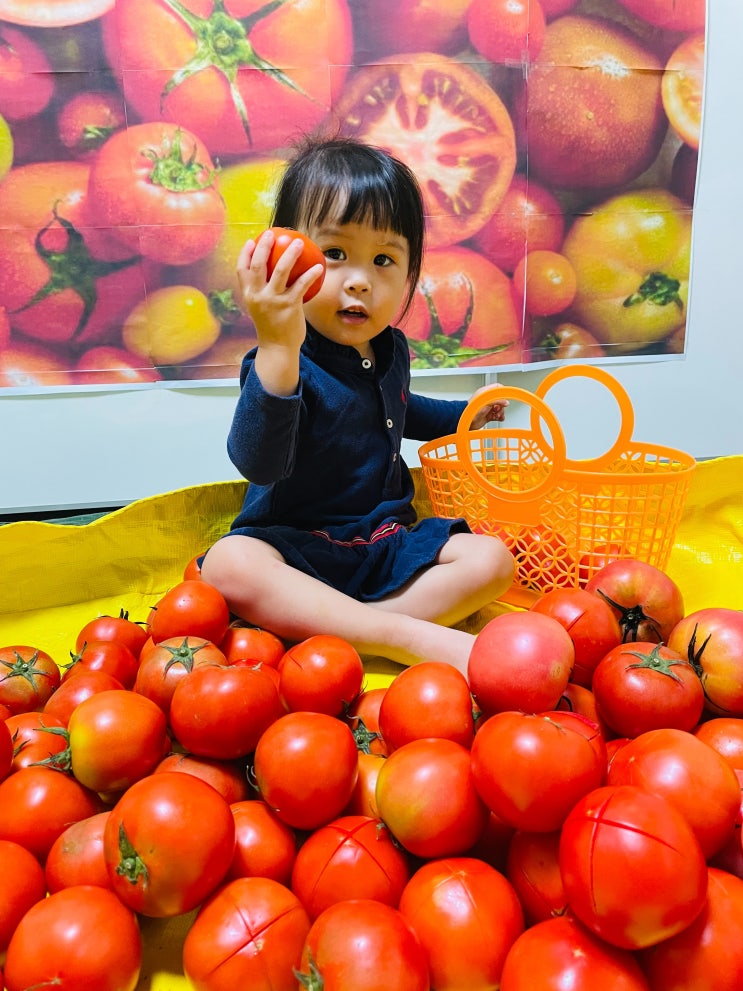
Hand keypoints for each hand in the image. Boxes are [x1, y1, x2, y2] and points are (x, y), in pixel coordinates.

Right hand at [236, 230, 323, 353]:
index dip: (245, 253)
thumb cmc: (271, 326)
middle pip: (258, 264)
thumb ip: (263, 291)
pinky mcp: (289, 306)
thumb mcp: (260, 307)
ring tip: (298, 242)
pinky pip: (301, 285)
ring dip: (290, 253)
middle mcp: (258, 296)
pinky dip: (310, 274)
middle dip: (265, 246)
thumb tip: (274, 272)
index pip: (242, 270)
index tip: (252, 241)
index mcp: (248, 295)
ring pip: (280, 270)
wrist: (277, 348)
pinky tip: (318, 266)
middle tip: (273, 233)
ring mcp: (273, 300)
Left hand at [468, 384, 508, 428]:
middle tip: (498, 408)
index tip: (506, 397)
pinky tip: (498, 418)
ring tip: (497, 414)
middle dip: (501, 404)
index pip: (497, 388)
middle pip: (500, 399)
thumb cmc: (472, 410)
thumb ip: (498, 400)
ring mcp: (488, 408)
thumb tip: (506, 402)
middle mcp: (487, 399)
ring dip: (501, 412)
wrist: (467, 421)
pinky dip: (499, 417)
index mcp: (486, 392)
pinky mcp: (488, 415)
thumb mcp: (487, 402)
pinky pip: (497, 415)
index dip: (502, 391)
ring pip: (500, 408)